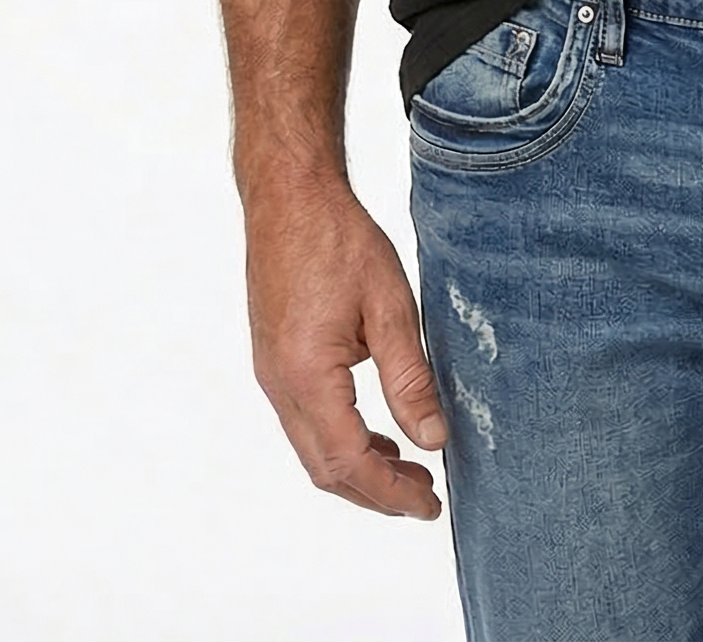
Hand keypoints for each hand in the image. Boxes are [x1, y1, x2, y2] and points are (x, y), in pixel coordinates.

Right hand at [243, 178, 448, 517]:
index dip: (390, 492)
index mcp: (307, 374)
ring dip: (357, 468)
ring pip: (312, 448)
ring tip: (407, 470)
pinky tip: (375, 431)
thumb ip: (410, 378)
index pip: (349, 460)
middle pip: (325, 467)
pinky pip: (305, 420)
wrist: (289, 197)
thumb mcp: (390, 306)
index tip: (429, 505)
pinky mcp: (274, 360)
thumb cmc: (338, 240)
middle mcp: (279, 384)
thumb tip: (432, 439)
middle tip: (425, 497)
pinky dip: (340, 438)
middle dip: (375, 492)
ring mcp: (270, 374)